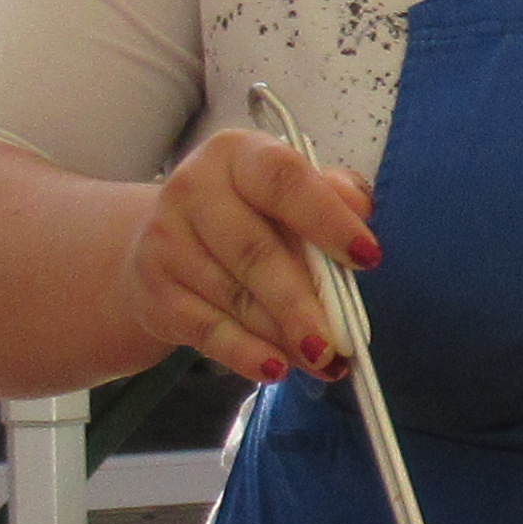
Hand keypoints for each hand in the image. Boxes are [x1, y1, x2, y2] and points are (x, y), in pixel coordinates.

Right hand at [124, 129, 376, 391]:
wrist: (168, 244)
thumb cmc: (250, 215)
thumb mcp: (291, 192)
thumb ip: (332, 194)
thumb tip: (360, 211)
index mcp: (237, 155)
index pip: (284, 180)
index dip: (328, 220)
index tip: (368, 258)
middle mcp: (194, 189)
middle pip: (255, 251)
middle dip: (302, 302)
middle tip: (339, 341)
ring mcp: (166, 240)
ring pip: (234, 298)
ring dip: (283, 336)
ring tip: (323, 360)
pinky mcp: (155, 290)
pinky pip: (207, 330)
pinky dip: (245, 353)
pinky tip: (275, 368)